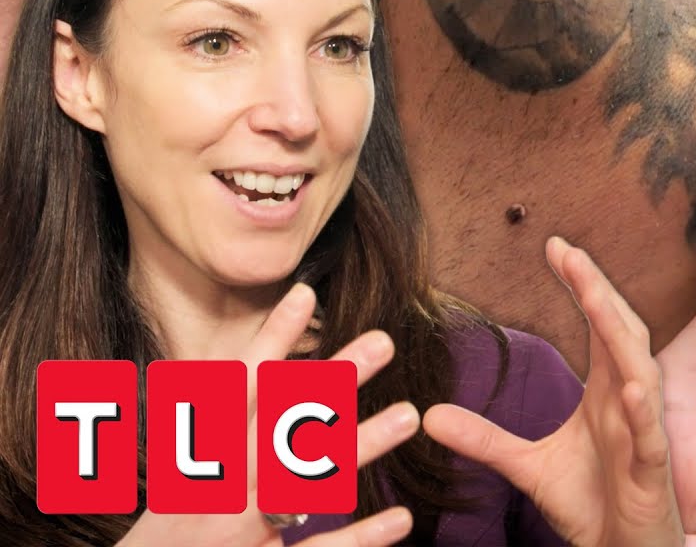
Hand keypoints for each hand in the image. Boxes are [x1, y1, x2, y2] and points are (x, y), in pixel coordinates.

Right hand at [119, 284, 421, 546]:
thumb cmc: (169, 532)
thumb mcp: (183, 474)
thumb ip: (219, 426)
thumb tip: (261, 368)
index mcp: (199, 457)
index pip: (237, 390)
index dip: (270, 340)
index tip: (306, 293)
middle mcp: (218, 487)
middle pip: (280, 424)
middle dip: (331, 383)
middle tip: (383, 341)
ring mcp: (240, 530)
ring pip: (302, 481)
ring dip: (357, 446)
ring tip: (407, 414)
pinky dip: (358, 538)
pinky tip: (400, 517)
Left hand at [422, 238, 684, 546]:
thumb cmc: (591, 503)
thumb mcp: (527, 465)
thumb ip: (484, 438)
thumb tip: (430, 415)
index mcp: (607, 391)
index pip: (597, 325)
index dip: (581, 284)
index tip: (553, 245)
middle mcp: (630, 402)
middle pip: (620, 331)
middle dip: (598, 290)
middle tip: (568, 251)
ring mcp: (644, 433)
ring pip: (640, 371)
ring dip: (618, 331)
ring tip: (593, 294)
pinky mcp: (651, 471)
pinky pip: (651, 436)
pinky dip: (643, 410)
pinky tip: (632, 388)